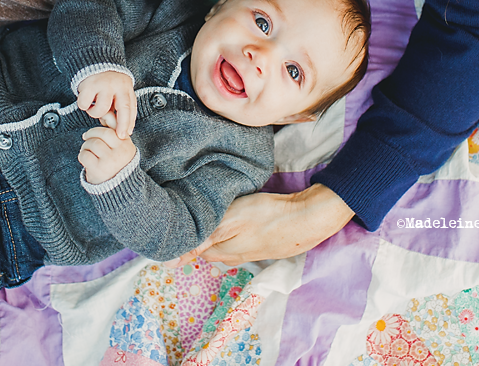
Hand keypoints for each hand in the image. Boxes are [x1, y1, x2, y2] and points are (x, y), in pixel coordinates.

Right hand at [76, 70, 136, 137]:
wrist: (93, 61)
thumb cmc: (106, 82)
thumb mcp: (116, 92)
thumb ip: (116, 108)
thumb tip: (114, 127)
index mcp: (125, 87)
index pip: (130, 107)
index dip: (129, 122)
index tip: (126, 134)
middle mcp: (117, 85)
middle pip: (123, 108)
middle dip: (121, 124)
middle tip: (118, 135)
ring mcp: (103, 84)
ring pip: (101, 109)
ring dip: (95, 113)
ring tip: (93, 106)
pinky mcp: (88, 85)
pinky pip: (85, 104)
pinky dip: (84, 105)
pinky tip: (85, 99)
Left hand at [78, 126, 137, 184]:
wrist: (117, 186)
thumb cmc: (116, 161)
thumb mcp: (120, 145)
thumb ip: (113, 128)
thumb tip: (105, 112)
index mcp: (126, 143)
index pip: (113, 126)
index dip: (102, 122)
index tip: (97, 128)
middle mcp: (120, 151)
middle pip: (101, 133)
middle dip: (91, 134)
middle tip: (87, 137)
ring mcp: (110, 161)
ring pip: (92, 144)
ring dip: (86, 146)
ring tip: (87, 150)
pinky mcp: (99, 169)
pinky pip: (85, 155)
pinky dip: (82, 155)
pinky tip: (86, 159)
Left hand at [178, 184, 354, 266]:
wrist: (307, 218)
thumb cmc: (267, 216)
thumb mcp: (229, 221)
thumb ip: (202, 239)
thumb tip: (172, 261)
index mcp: (222, 251)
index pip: (193, 251)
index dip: (186, 239)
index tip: (180, 226)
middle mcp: (234, 256)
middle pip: (209, 250)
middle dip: (200, 239)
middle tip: (197, 217)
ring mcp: (251, 252)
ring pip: (225, 247)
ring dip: (218, 236)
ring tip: (217, 219)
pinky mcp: (264, 246)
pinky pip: (242, 243)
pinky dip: (236, 234)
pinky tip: (240, 223)